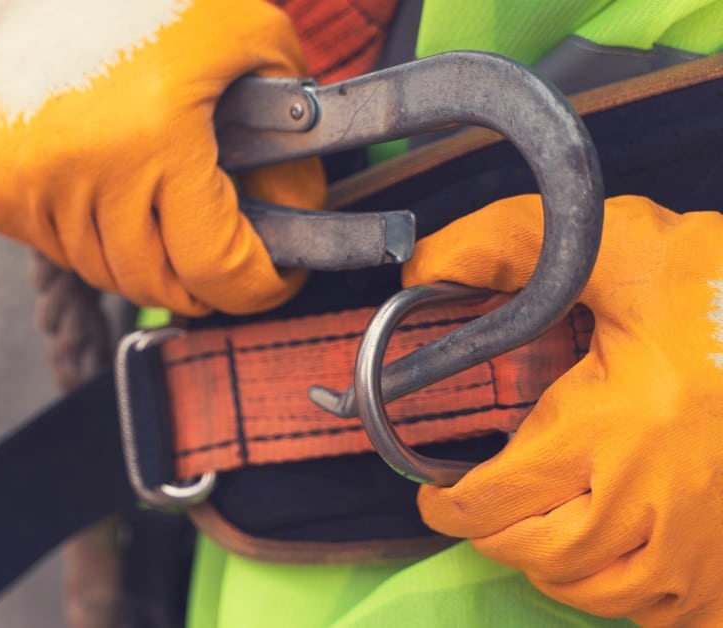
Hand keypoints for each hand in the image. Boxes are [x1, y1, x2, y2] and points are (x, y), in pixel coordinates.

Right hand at [0, 0, 325, 314]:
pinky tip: (107, 192)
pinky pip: (60, 254)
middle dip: (204, 279)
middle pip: (160, 284)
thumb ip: (296, 133)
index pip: (216, 266)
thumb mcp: (254, 40)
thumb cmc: (158, 5)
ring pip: (107, 275)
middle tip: (222, 249)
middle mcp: (90, 168)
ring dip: (146, 259)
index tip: (277, 277)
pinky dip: (91, 240)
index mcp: (159, 135)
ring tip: (163, 211)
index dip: (258, 285)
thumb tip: (301, 219)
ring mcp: (36, 185)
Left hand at [405, 195, 722, 625]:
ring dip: (553, 567)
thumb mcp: (620, 244)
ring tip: (541, 530)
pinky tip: (616, 557)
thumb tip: (422, 265)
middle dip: (494, 535)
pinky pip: (665, 613)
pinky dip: (627, 597)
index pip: (494, 498)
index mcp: (611, 424)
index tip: (435, 494)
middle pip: (539, 554)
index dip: (447, 503)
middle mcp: (654, 496)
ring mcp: (704, 541)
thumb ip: (509, 246)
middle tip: (482, 508)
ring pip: (596, 592)